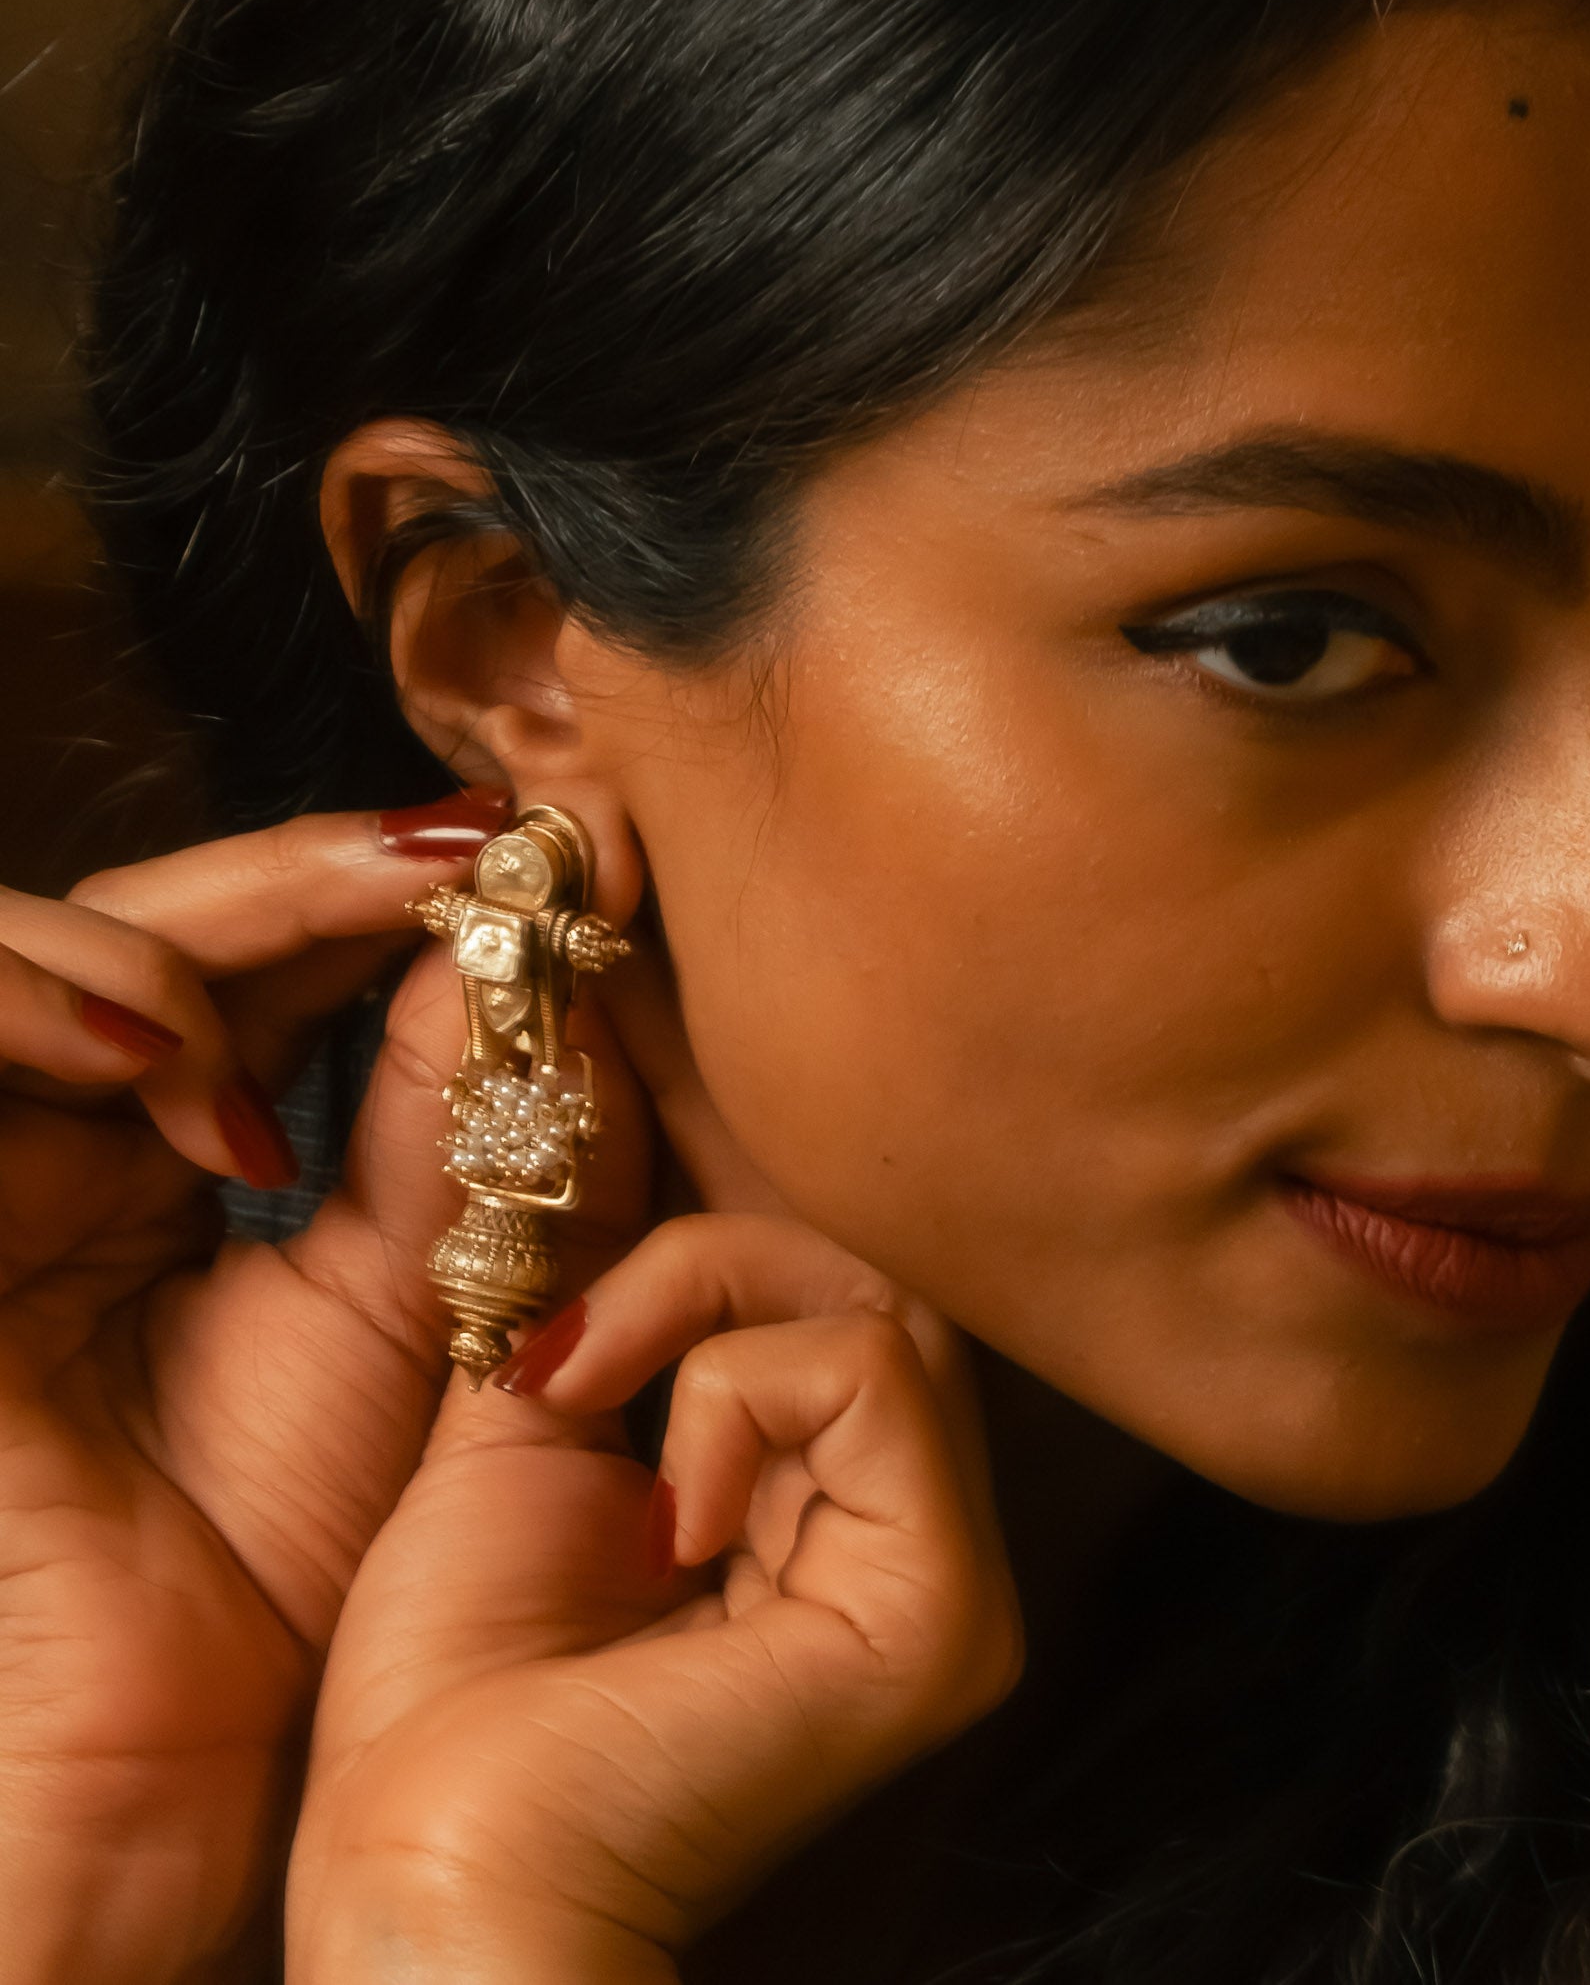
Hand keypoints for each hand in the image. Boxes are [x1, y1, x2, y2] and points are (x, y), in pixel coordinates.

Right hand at [0, 796, 516, 1981]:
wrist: (173, 1746)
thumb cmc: (293, 1539)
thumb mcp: (415, 1296)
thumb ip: (448, 1129)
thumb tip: (511, 960)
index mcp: (197, 1138)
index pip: (276, 952)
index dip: (385, 883)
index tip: (530, 849)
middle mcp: (81, 1128)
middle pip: (162, 916)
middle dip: (308, 871)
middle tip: (453, 860)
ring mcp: (0, 1167)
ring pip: (27, 943)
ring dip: (168, 938)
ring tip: (302, 989)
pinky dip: (38, 1012)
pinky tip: (173, 1068)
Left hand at [287, 1157, 1022, 1979]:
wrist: (436, 1871)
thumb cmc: (458, 1680)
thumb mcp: (531, 1413)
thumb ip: (604, 1270)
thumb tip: (607, 1077)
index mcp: (823, 1485)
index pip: (826, 1258)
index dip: (740, 1140)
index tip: (638, 1024)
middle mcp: (910, 1519)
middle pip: (866, 1258)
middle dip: (706, 1216)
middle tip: (575, 1225)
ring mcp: (941, 1565)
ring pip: (877, 1291)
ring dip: (703, 1293)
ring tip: (582, 1387)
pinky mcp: (940, 1606)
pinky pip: (874, 1373)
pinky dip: (739, 1393)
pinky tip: (661, 1505)